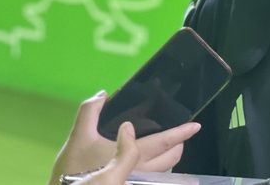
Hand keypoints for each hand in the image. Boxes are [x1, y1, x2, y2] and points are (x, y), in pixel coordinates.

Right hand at [48, 91, 200, 184]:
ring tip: (168, 146)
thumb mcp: (78, 138)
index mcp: (133, 156)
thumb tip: (102, 94)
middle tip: (181, 134)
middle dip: (179, 145)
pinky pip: (153, 179)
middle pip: (171, 158)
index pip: (165, 142)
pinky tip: (150, 164)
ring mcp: (137, 183)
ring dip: (169, 157)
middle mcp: (141, 173)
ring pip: (164, 171)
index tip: (196, 125)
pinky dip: (158, 169)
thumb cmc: (73, 171)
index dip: (182, 132)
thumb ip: (89, 112)